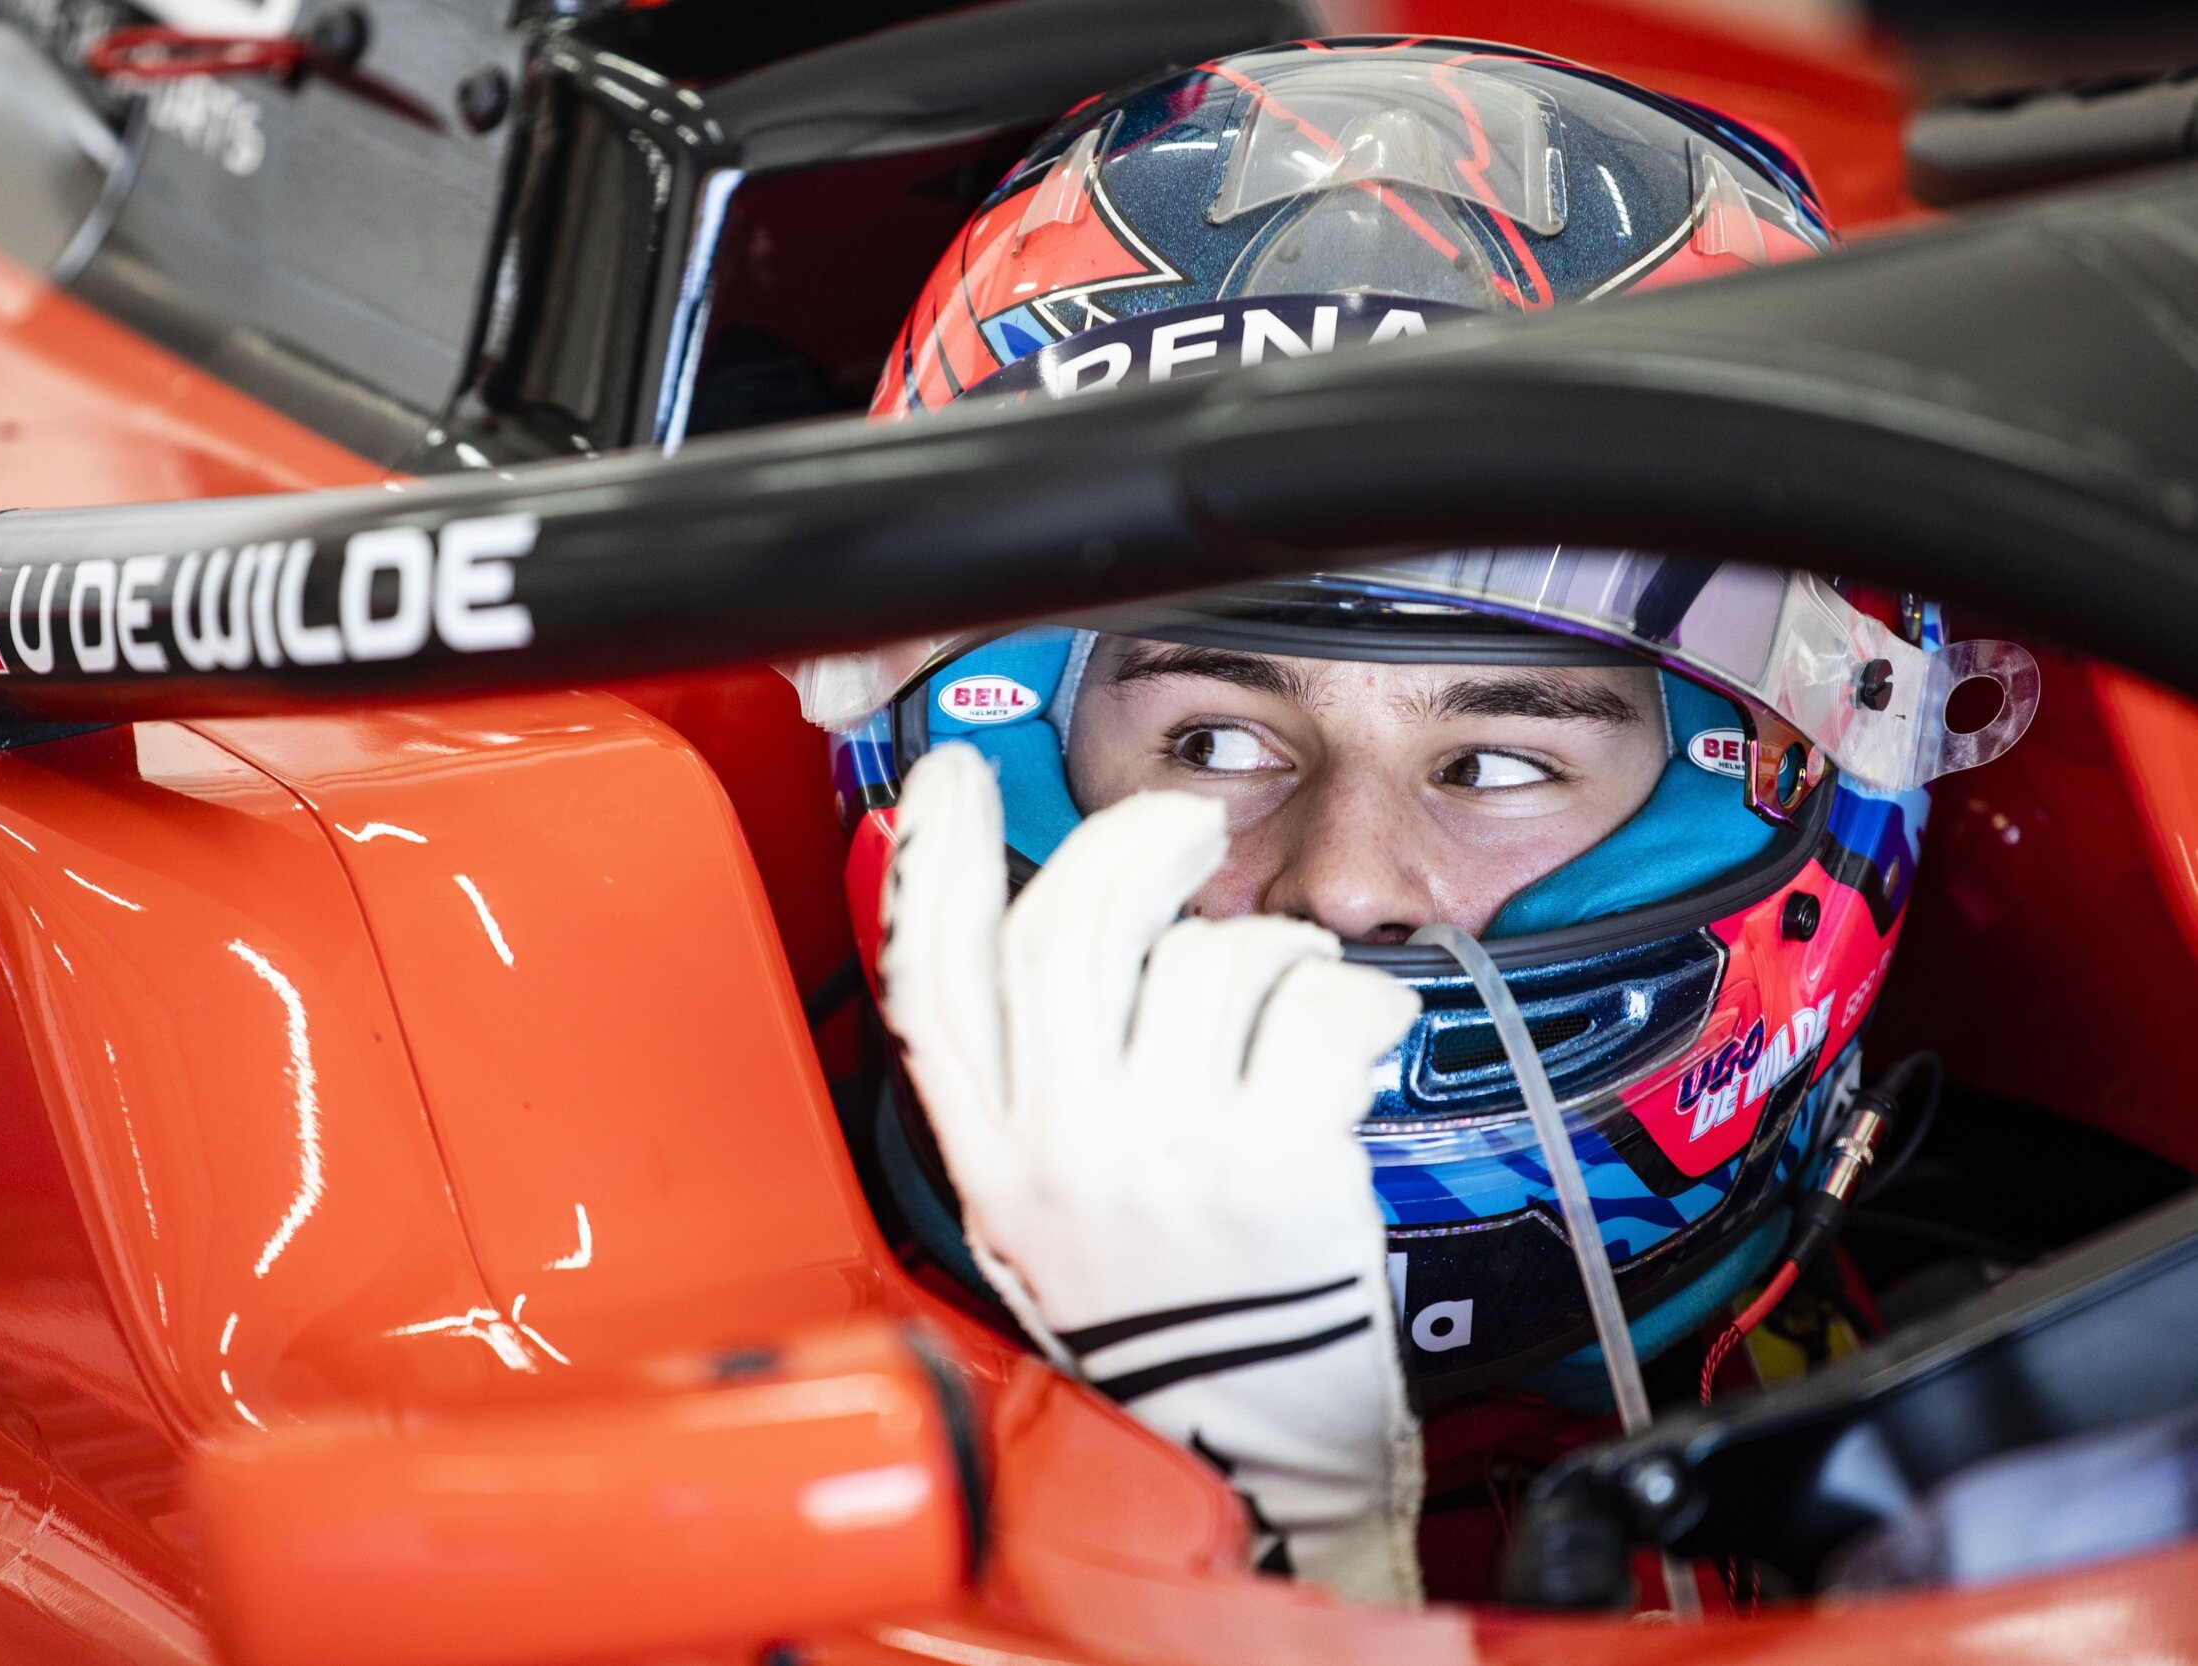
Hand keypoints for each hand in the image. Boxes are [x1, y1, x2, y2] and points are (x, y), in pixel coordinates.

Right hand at [880, 743, 1424, 1603]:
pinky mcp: (1275, 1166)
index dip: (936, 857)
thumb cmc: (1165, 1336)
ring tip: (1287, 983)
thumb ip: (1028, 1089)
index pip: (933, 974)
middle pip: (1073, 927)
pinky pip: (1313, 1007)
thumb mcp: (1042, 1223)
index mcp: (993, 1159)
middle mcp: (1063, 1150)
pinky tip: (1353, 1033)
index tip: (956, 778)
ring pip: (1206, 956)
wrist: (1255, 1465)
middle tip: (1187, 834)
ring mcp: (1166, 1155)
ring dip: (1268, 941)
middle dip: (1136, 844)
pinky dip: (1352, 997)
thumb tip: (1045, 931)